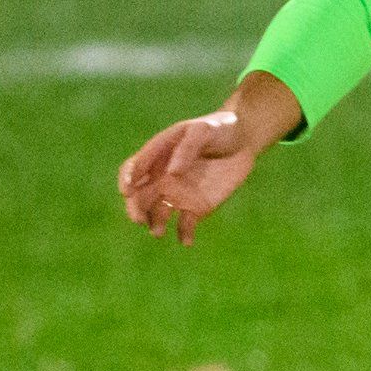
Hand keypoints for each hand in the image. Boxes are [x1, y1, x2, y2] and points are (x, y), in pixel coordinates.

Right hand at [116, 73, 301, 243]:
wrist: (244, 141)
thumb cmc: (220, 129)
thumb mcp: (204, 130)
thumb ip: (187, 147)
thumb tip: (171, 172)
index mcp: (159, 155)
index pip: (134, 169)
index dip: (126, 179)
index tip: (128, 190)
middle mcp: (163, 177)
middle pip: (139, 196)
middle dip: (135, 209)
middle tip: (139, 219)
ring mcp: (179, 194)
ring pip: (158, 214)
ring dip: (155, 224)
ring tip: (159, 231)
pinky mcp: (197, 208)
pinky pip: (185, 226)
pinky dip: (183, 235)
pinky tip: (187, 241)